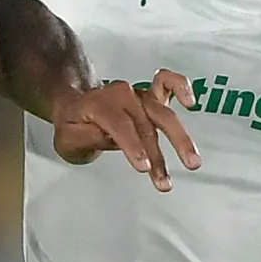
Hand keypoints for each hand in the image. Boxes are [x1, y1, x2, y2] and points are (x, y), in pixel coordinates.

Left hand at [50, 70, 199, 189]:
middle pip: (145, 123)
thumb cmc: (74, 126)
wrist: (76, 106)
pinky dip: (181, 87)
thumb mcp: (68, 139)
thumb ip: (87, 137)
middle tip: (166, 178)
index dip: (133, 147)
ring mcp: (138, 94)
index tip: (144, 167)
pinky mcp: (150, 95)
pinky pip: (168, 83)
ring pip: (162, 113)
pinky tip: (191, 102)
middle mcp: (121, 96)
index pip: (120, 126)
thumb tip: (109, 139)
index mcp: (99, 105)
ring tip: (192, 163)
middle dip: (159, 153)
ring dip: (179, 139)